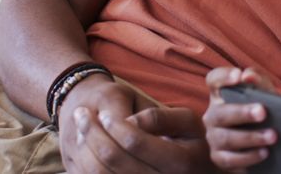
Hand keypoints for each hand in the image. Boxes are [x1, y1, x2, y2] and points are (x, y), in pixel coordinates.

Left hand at [58, 75, 216, 172]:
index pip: (135, 142)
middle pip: (113, 159)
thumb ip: (160, 117)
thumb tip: (129, 122)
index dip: (115, 125)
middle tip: (81, 113)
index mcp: (180, 162)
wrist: (199, 170)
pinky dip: (86, 164)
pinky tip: (85, 148)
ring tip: (81, 127)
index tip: (103, 112)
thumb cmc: (192, 140)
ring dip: (85, 147)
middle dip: (93, 133)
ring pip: (101, 173)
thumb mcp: (188, 121)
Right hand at [203, 67, 280, 171]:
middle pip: (220, 113)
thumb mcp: (265, 94)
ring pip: (225, 137)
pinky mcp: (219, 157)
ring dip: (250, 137)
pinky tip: (264, 153)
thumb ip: (258, 80)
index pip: (213, 80)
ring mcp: (214, 137)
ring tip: (272, 136)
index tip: (239, 76)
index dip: (223, 76)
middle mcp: (213, 115)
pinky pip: (230, 159)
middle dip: (242, 112)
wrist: (268, 141)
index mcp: (221, 94)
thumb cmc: (263, 111)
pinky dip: (248, 157)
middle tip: (262, 112)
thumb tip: (248, 76)